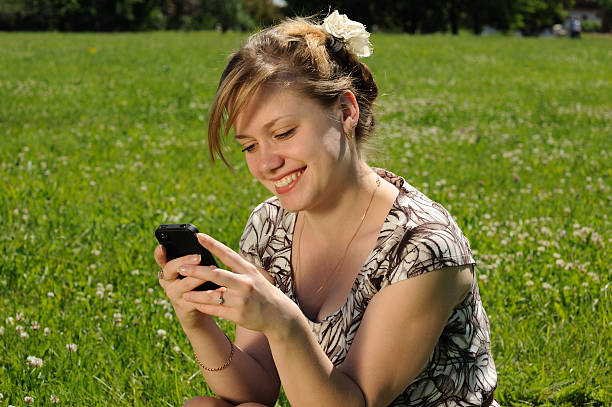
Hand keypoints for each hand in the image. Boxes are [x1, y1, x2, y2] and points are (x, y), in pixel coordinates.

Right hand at [154, 245, 218, 329]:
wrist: (195, 311)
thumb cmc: (195, 285)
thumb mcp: (190, 271)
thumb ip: (191, 261)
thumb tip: (205, 243)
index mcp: (169, 270)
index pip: (161, 259)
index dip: (159, 254)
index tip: (162, 246)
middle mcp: (168, 282)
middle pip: (170, 269)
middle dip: (184, 261)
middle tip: (199, 257)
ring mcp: (175, 294)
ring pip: (185, 284)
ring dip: (198, 277)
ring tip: (212, 269)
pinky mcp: (185, 306)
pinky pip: (197, 299)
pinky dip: (210, 293)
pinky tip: (221, 288)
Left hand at [178, 233, 299, 335]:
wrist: (279, 316)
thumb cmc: (262, 293)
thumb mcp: (254, 276)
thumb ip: (236, 269)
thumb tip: (215, 261)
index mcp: (248, 270)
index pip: (228, 254)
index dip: (212, 244)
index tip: (198, 236)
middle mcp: (245, 283)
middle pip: (217, 274)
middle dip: (197, 271)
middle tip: (181, 267)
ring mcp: (242, 300)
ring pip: (213, 295)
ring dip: (196, 294)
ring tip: (182, 292)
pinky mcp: (239, 315)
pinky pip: (217, 310)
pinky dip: (204, 307)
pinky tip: (195, 304)